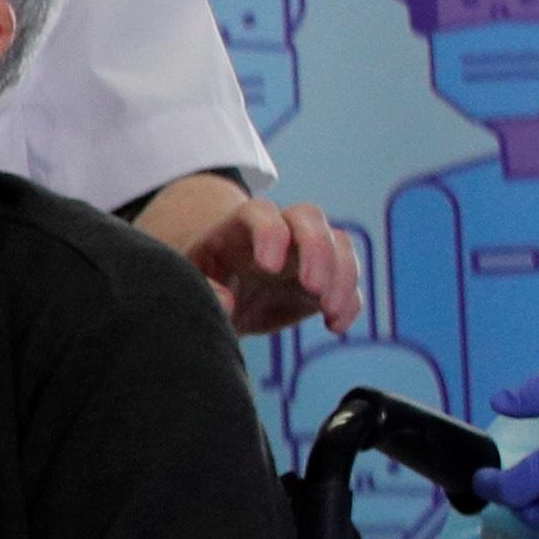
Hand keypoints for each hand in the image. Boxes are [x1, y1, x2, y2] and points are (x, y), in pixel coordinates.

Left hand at [181, 197, 362, 340]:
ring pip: (339, 243)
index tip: (268, 267)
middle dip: (318, 249)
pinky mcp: (324, 279)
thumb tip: (226, 302)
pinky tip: (335, 326)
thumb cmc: (202, 280)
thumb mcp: (188, 283)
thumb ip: (202, 288)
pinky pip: (348, 281)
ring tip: (330, 312)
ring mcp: (306, 253)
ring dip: (343, 275)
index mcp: (239, 227)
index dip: (270, 233)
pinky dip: (350, 301)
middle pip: (309, 218)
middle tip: (313, 287)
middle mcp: (280, 231)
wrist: (220, 293)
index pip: (260, 212)